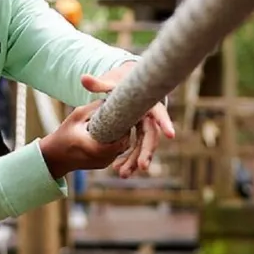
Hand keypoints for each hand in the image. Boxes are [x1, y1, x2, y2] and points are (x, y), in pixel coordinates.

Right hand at [39, 101, 130, 179]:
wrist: (55, 157)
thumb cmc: (64, 135)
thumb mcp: (77, 116)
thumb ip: (95, 107)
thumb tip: (111, 97)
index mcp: (96, 148)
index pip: (122, 139)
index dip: (126, 126)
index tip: (125, 113)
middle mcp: (103, 159)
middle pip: (124, 143)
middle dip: (125, 129)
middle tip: (124, 115)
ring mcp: (104, 163)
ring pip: (121, 148)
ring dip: (121, 136)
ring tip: (118, 122)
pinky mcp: (104, 164)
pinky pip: (115, 152)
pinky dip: (115, 142)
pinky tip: (111, 131)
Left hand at [80, 61, 176, 178]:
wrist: (126, 86)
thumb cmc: (121, 84)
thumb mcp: (111, 84)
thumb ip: (98, 84)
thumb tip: (83, 78)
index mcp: (147, 103)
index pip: (158, 112)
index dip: (164, 122)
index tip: (170, 135)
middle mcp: (149, 117)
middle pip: (151, 136)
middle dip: (147, 152)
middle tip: (142, 167)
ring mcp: (144, 128)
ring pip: (143, 147)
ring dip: (134, 161)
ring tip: (123, 174)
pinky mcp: (138, 135)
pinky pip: (136, 149)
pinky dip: (128, 160)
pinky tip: (118, 169)